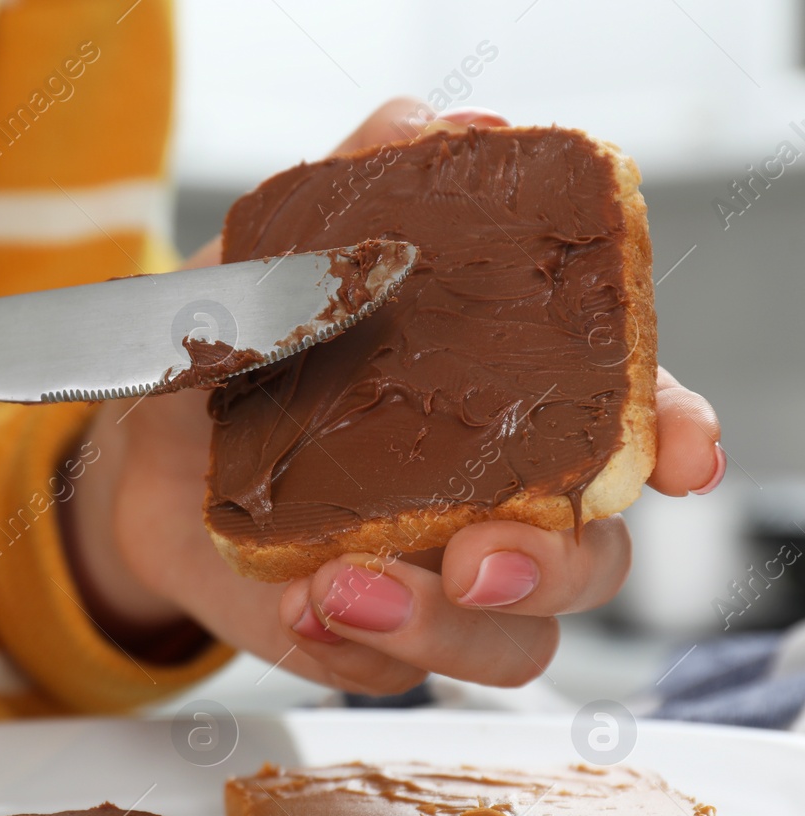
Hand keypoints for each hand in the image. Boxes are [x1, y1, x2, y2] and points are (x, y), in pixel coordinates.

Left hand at [62, 98, 721, 693]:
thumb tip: (435, 130)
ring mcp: (433, 582)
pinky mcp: (361, 639)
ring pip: (510, 647)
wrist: (144, 446)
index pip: (625, 424)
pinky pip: (386, 677)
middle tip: (476, 559)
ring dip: (440, 630)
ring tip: (343, 589)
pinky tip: (294, 605)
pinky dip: (347, 651)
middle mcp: (493, 501)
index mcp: (510, 405)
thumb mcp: (279, 257)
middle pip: (591, 562)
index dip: (670, 437)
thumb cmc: (243, 347)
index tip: (680, 456)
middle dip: (549, 568)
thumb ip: (360, 187)